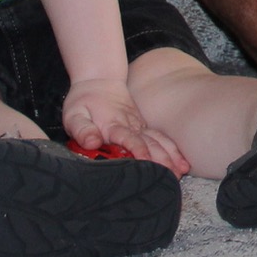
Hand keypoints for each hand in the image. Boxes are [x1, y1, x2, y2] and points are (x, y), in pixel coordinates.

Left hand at [62, 77, 188, 174]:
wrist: (98, 80)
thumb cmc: (83, 100)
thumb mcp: (74, 114)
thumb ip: (82, 129)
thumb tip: (91, 142)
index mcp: (113, 125)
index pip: (129, 139)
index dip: (138, 151)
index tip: (147, 162)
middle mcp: (130, 126)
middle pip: (150, 143)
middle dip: (162, 159)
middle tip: (172, 176)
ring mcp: (139, 125)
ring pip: (159, 141)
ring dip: (171, 155)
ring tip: (182, 170)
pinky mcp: (143, 126)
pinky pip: (161, 138)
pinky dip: (173, 149)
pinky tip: (182, 160)